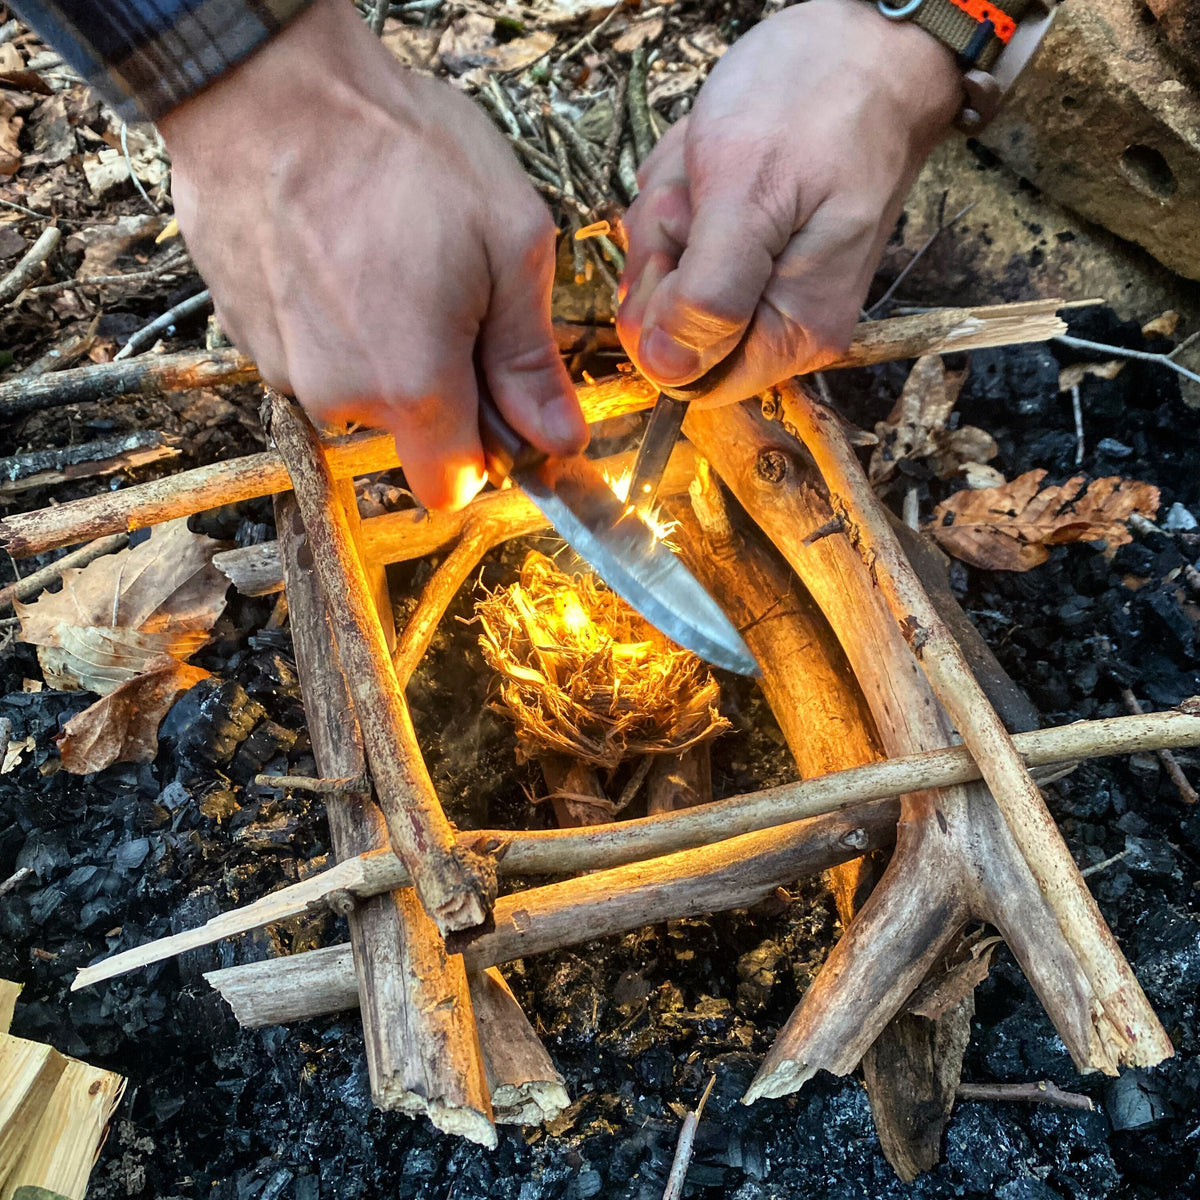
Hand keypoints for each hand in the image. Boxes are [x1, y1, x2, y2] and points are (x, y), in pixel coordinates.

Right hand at [159, 0, 586, 509]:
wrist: (267, 84)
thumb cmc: (397, 150)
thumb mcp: (508, 242)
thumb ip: (531, 358)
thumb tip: (559, 436)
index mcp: (414, 386)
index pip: (453, 486)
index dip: (486, 452)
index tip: (501, 404)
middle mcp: (340, 395)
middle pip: (409, 434)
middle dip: (440, 386)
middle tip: (452, 295)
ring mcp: (283, 366)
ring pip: (359, 391)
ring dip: (386, 349)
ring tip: (393, 261)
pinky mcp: (247, 334)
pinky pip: (312, 355)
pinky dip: (335, 323)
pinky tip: (344, 256)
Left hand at [616, 0, 961, 404]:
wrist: (866, 41)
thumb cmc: (819, 105)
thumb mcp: (748, 199)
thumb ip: (708, 296)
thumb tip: (668, 370)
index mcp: (791, 332)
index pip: (689, 379)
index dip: (661, 319)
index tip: (681, 250)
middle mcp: (779, 321)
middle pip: (669, 327)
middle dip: (664, 252)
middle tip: (700, 195)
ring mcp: (759, 283)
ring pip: (665, 276)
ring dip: (669, 214)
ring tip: (714, 166)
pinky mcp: (744, 247)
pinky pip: (678, 239)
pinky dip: (680, 193)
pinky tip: (712, 160)